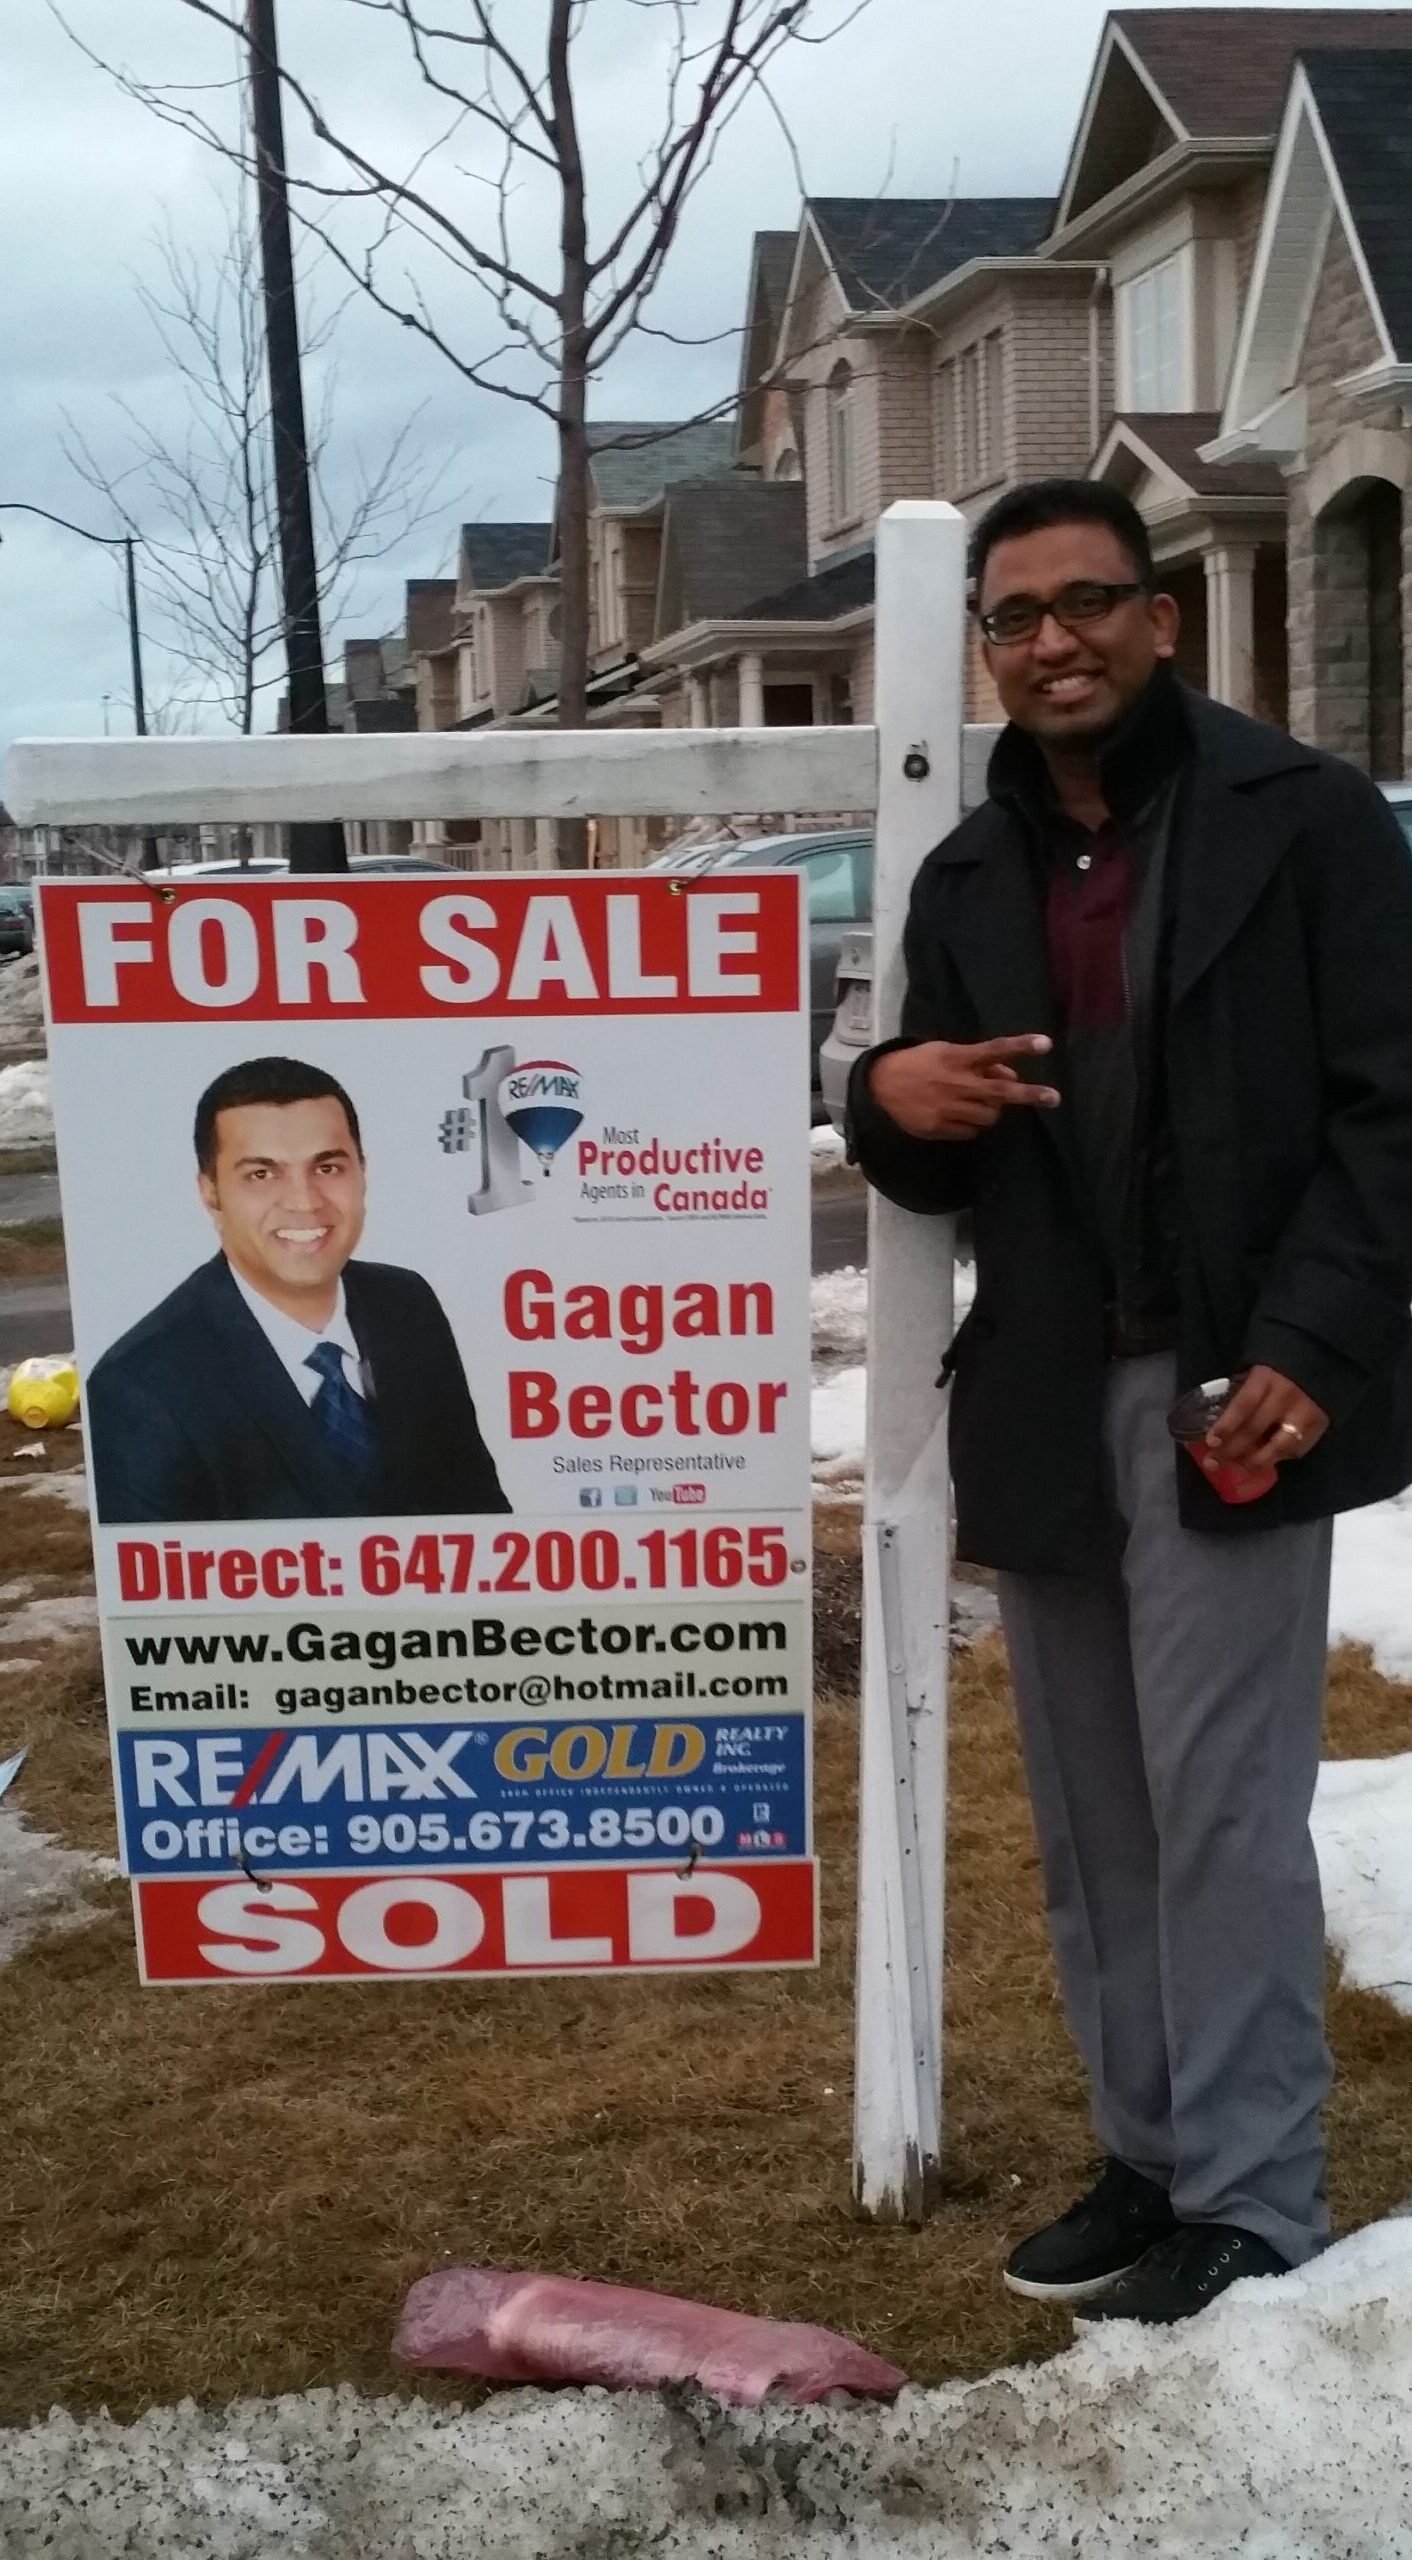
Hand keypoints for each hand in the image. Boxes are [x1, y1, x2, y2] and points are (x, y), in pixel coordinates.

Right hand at [868, 1035, 1060, 1140]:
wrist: (880, 1087)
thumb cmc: (919, 1064)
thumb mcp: (946, 1052)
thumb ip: (979, 1063)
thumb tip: (1009, 1076)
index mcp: (957, 1059)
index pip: (994, 1050)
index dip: (1021, 1047)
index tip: (1046, 1044)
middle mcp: (957, 1084)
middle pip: (1001, 1092)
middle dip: (1030, 1095)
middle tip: (1054, 1098)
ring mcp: (950, 1109)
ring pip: (990, 1116)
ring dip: (993, 1110)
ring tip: (979, 1103)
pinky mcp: (940, 1128)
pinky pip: (972, 1131)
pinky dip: (973, 1124)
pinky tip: (960, 1115)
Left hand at [1207, 1367, 1328, 1472]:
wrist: (1321, 1363)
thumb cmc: (1277, 1370)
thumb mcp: (1257, 1373)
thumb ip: (1242, 1393)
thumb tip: (1219, 1422)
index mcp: (1266, 1379)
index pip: (1243, 1405)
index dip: (1226, 1426)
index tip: (1211, 1442)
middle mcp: (1286, 1397)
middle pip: (1256, 1429)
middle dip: (1232, 1449)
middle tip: (1214, 1462)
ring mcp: (1305, 1414)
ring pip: (1278, 1447)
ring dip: (1255, 1461)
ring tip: (1239, 1467)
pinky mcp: (1320, 1427)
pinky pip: (1296, 1450)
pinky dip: (1278, 1459)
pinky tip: (1263, 1462)